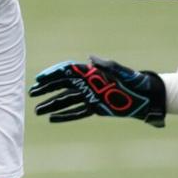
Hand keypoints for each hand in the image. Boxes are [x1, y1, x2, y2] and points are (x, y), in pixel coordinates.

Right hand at [30, 56, 165, 126]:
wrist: (146, 96)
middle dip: (46, 90)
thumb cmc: (135, 80)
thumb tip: (90, 58)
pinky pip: (76, 112)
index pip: (66, 72)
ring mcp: (90, 96)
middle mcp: (87, 83)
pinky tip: (52, 119)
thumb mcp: (121, 71)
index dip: (52, 75)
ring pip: (66, 101)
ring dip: (51, 105)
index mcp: (91, 72)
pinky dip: (64, 116)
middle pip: (61, 86)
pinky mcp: (95, 108)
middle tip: (31, 94)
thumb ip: (106, 65)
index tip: (39, 80)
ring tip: (36, 111)